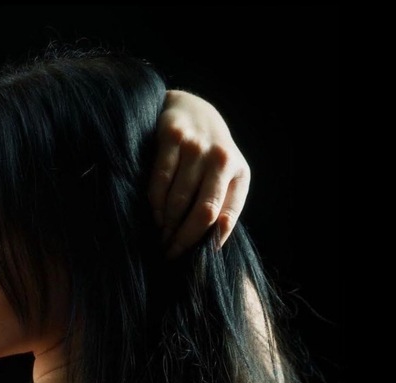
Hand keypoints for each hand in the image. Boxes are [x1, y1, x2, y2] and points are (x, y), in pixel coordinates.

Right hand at [149, 90, 250, 257]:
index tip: (195, 259)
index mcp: (239, 173)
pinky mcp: (173, 138)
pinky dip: (156, 204)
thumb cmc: (207, 155)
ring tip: (162, 237)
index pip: (226, 216)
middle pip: (203, 212)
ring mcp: (197, 147)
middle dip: (184, 239)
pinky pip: (160, 180)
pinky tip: (156, 216)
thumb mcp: (225, 177)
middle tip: (170, 254)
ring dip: (167, 225)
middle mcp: (221, 159)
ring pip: (179, 199)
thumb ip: (222, 205)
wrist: (191, 109)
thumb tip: (212, 245)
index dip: (209, 242)